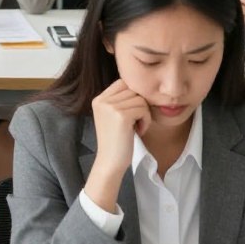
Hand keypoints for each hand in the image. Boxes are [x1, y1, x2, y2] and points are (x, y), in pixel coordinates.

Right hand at [88, 80, 151, 206]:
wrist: (110, 161)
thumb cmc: (116, 140)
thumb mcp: (113, 116)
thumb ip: (121, 100)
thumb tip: (142, 86)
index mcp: (98, 99)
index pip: (123, 82)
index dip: (134, 96)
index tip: (133, 113)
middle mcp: (102, 100)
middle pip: (133, 89)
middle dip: (140, 105)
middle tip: (136, 122)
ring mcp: (110, 107)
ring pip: (140, 99)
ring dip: (144, 114)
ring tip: (137, 127)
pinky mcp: (121, 115)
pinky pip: (143, 109)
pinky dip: (146, 121)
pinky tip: (138, 131)